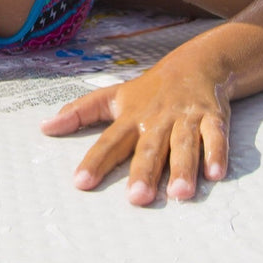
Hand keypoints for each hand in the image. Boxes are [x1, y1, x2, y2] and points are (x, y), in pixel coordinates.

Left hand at [40, 55, 231, 205]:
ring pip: (184, 144)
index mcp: (131, 118)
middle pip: (149, 148)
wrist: (197, 63)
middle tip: (137, 198)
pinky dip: (216, 154)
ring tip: (179, 193)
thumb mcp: (113, 97)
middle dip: (144, 172)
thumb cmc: (150, 90)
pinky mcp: (213, 118)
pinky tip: (215, 174)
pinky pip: (216, 137)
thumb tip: (45, 127)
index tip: (81, 183)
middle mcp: (157, 120)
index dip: (95, 162)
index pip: (109, 142)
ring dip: (183, 168)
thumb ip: (80, 113)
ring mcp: (186, 119)